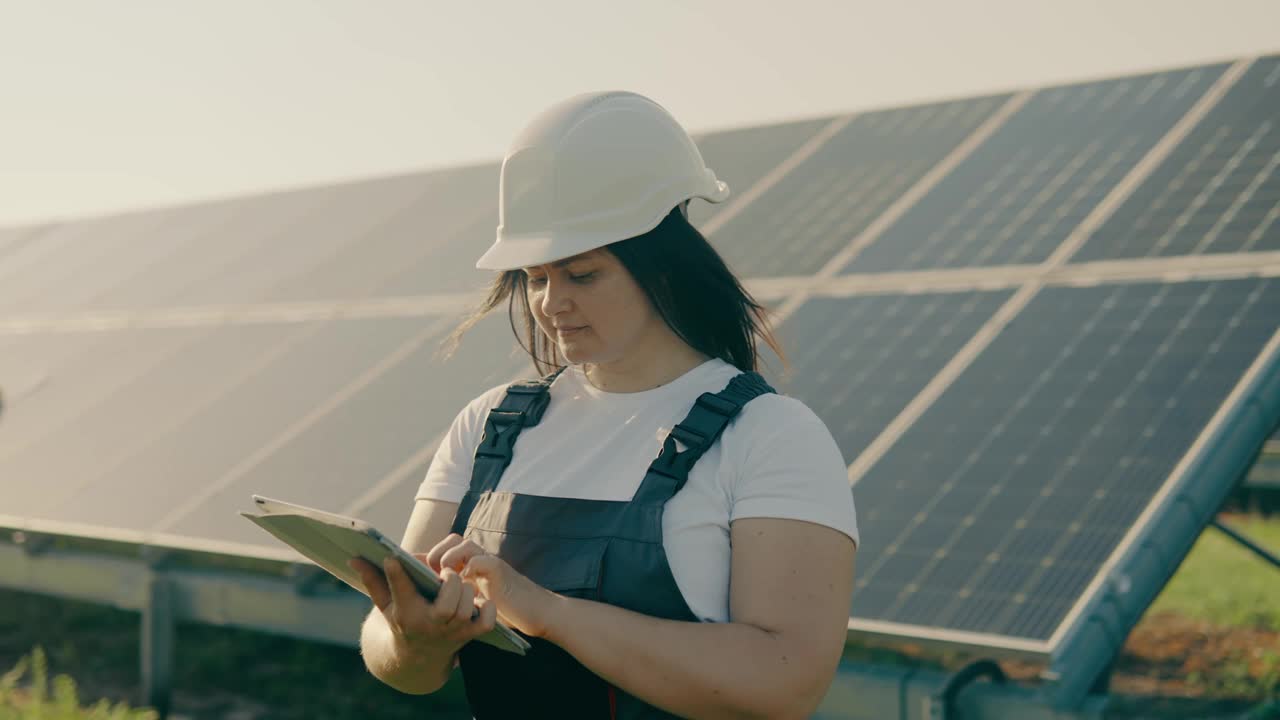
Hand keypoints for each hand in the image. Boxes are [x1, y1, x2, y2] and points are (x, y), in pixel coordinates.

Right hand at [347, 553, 496, 658]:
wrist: (417, 658)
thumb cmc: (401, 620)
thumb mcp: (385, 604)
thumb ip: (372, 580)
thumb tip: (353, 558)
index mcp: (407, 615)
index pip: (401, 591)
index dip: (396, 573)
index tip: (393, 557)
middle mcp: (431, 625)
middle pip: (447, 604)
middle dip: (449, 583)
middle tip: (445, 573)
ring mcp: (452, 632)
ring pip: (466, 610)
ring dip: (466, 592)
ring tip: (459, 583)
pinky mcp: (470, 635)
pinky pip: (486, 623)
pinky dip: (487, 609)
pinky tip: (478, 599)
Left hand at [425, 533, 561, 638]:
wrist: (535, 612)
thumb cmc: (505, 609)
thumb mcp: (475, 600)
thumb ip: (458, 595)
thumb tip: (429, 597)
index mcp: (471, 565)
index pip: (443, 550)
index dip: (423, 557)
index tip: (406, 566)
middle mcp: (479, 559)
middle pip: (451, 540)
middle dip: (435, 554)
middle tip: (428, 576)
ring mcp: (489, 561)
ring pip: (463, 544)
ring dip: (448, 558)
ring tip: (444, 577)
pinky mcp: (499, 570)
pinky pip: (480, 560)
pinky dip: (469, 567)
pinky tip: (464, 581)